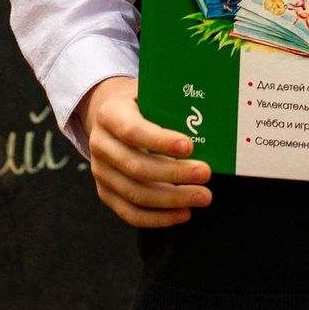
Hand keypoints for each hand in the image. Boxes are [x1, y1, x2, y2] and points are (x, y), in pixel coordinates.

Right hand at [77, 76, 212, 228]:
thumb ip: (169, 102)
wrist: (107, 117)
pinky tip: (184, 213)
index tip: (189, 147)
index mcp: (110, 114)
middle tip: (205, 173)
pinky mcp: (105, 192)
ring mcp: (100, 171)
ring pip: (135, 193)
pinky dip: (159, 218)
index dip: (160, 141)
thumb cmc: (139, 104)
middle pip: (136, 167)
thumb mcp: (148, 92)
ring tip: (202, 197)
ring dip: (172, 199)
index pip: (132, 131)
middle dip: (174, 174)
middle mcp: (100, 144)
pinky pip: (130, 212)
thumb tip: (208, 115)